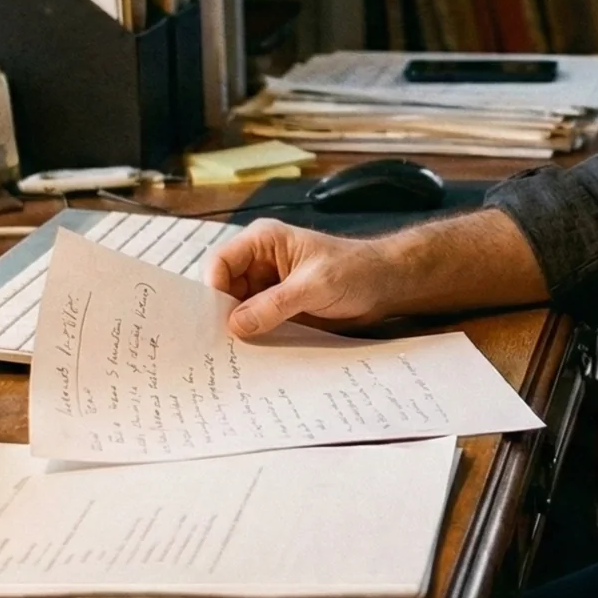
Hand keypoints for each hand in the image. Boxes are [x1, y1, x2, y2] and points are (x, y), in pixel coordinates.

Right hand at [206, 219, 417, 337]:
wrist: (384, 285)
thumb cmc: (355, 270)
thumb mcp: (315, 286)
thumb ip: (275, 304)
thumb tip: (236, 324)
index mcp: (263, 241)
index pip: (220, 263)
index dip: (213, 291)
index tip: (216, 321)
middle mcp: (259, 263)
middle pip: (224, 289)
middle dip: (223, 315)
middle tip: (220, 346)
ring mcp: (267, 286)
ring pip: (237, 310)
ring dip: (239, 330)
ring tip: (235, 355)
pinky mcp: (277, 307)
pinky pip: (256, 323)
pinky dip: (254, 337)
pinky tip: (254, 355)